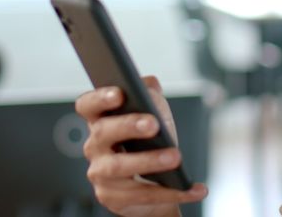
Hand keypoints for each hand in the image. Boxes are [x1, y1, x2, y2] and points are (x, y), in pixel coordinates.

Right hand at [75, 75, 207, 216]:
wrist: (155, 185)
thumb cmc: (149, 144)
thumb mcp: (153, 116)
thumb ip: (150, 96)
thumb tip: (149, 84)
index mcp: (100, 120)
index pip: (87, 105)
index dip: (99, 98)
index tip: (119, 93)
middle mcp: (94, 146)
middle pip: (103, 132)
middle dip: (128, 126)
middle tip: (153, 124)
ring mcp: (100, 173)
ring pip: (119, 167)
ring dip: (149, 161)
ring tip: (175, 157)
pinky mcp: (112, 197)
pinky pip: (142, 195)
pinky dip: (171, 192)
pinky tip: (194, 188)